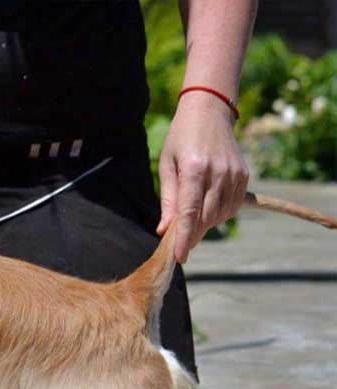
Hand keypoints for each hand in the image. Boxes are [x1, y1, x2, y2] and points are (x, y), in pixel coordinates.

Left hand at [156, 92, 249, 262]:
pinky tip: (207, 207)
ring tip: (192, 217)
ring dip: (205, 224)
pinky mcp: (244, 176)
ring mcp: (235, 174)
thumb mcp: (167, 165)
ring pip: (220, 215)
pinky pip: (232, 206)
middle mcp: (218, 173)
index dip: (184, 238)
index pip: (190, 212)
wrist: (209, 112)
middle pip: (206, 218)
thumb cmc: (181, 138)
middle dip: (192, 234)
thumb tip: (164, 230)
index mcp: (194, 169)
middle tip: (180, 242)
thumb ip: (168, 199)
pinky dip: (219, 214)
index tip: (180, 257)